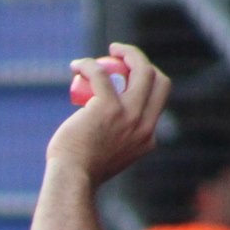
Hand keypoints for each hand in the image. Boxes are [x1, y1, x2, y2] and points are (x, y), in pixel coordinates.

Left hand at [46, 42, 169, 185]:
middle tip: (123, 56)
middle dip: (145, 61)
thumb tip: (108, 138)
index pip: (158, 100)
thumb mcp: (110, 161)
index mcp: (148, 138)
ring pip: (141, 70)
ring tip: (112, 50)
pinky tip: (76, 66)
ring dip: (129, 53)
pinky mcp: (107, 107)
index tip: (128, 75)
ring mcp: (128, 115)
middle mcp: (144, 125)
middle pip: (158, 80)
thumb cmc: (80, 173)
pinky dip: (89, 65)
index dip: (147, 82)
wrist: (71, 180)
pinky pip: (101, 75)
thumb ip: (117, 149)